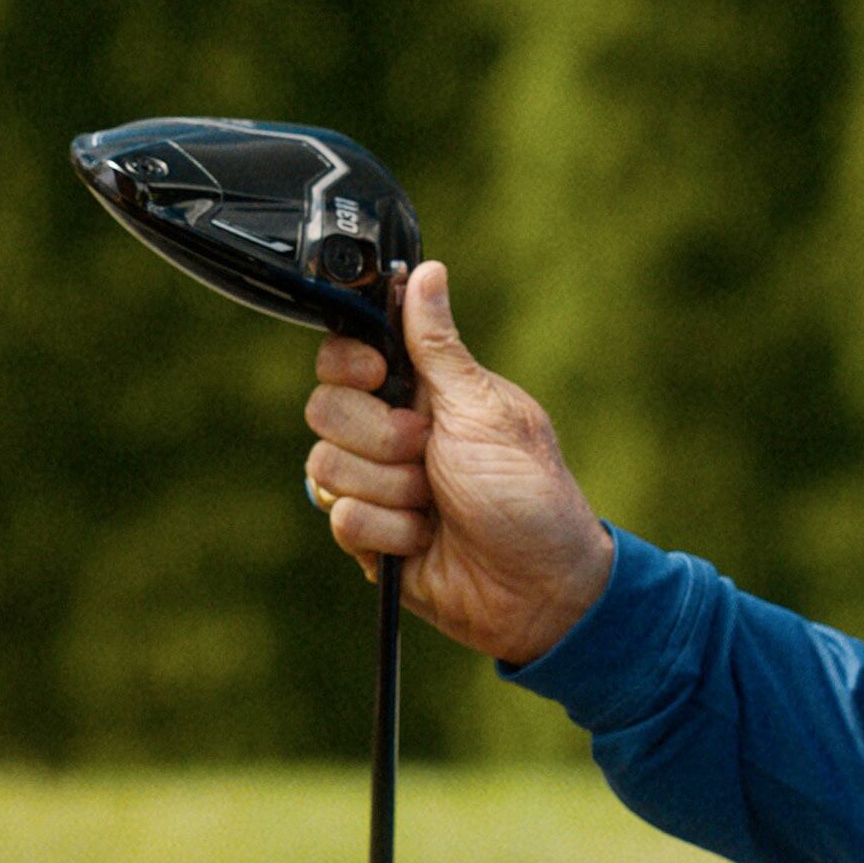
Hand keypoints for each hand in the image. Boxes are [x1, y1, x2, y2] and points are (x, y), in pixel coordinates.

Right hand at [304, 261, 615, 664]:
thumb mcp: (484, 409)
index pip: (344, 357)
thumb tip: (425, 272)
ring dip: (391, 492)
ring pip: (326, 468)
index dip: (350, 367)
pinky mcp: (369, 536)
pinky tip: (426, 540)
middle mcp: (390, 433)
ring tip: (436, 506)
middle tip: (428, 453)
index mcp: (420, 391)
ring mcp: (376, 486)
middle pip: (324, 409)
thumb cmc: (529, 494)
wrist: (539, 590)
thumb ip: (437, 345)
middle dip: (380, 438)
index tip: (379, 376)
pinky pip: (340, 521)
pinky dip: (390, 533)